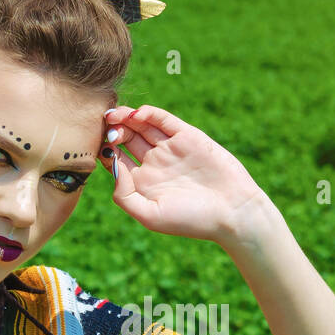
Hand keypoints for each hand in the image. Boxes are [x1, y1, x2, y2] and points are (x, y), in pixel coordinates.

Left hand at [99, 104, 273, 247]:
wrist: (232, 211)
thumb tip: (112, 165)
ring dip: (126, 117)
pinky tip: (137, 114)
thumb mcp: (150, 216)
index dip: (105, 149)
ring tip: (115, 115)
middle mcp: (154, 163)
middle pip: (126, 137)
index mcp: (142, 182)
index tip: (102, 147)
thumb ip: (124, 195)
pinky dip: (149, 113)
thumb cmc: (191, 220)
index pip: (115, 158)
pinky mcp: (187, 136)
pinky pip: (163, 120)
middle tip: (107, 125)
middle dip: (113, 129)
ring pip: (142, 125)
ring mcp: (170, 148)